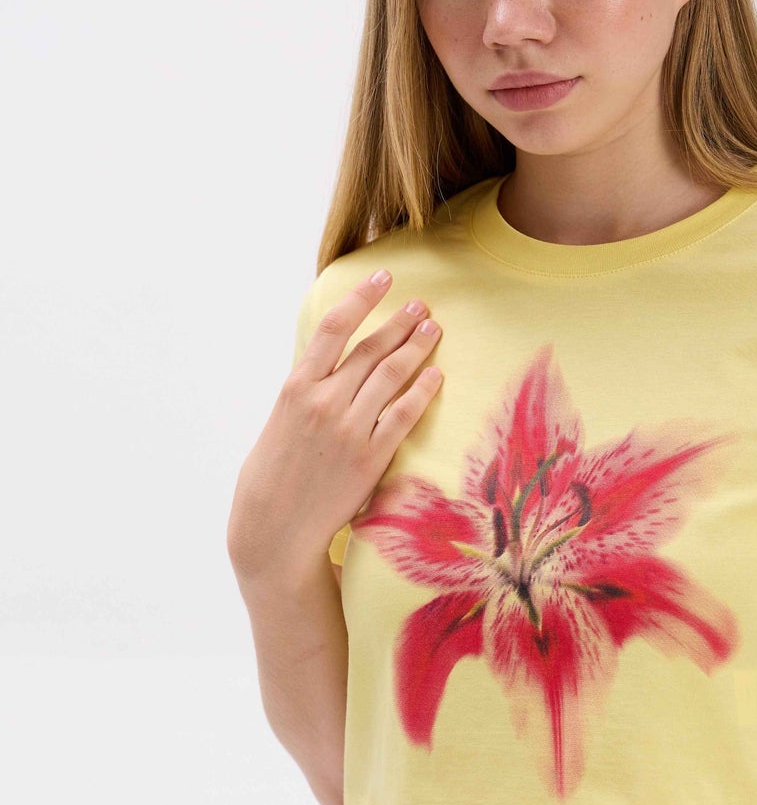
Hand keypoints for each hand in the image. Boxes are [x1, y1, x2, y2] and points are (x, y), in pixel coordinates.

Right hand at [227, 269, 442, 579]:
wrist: (274, 526)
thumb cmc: (272, 473)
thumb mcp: (279, 421)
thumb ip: (307, 391)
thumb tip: (332, 369)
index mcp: (296, 387)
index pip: (334, 327)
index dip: (362, 297)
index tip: (382, 278)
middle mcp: (324, 401)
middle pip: (371, 348)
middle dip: (399, 321)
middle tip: (420, 306)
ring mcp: (350, 429)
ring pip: (392, 374)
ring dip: (416, 346)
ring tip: (432, 329)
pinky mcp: (371, 457)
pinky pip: (405, 414)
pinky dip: (423, 390)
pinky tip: (435, 375)